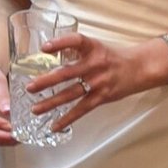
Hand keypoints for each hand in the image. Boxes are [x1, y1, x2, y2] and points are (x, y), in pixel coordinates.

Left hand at [21, 32, 167, 134]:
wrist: (139, 68)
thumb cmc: (112, 57)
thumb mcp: (96, 47)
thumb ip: (75, 51)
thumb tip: (48, 54)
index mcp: (92, 48)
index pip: (75, 41)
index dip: (59, 43)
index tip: (44, 48)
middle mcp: (94, 64)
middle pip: (66, 73)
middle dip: (46, 81)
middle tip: (29, 87)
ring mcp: (98, 82)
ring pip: (70, 94)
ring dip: (51, 102)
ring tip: (35, 109)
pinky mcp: (102, 97)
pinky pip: (81, 110)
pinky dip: (67, 118)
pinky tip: (55, 126)